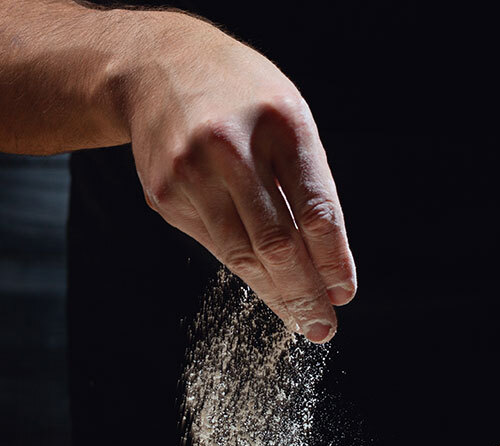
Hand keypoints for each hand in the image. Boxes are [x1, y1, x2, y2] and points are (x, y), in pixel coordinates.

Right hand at [125, 14, 354, 341]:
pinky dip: (242, 266)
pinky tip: (262, 278)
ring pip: (240, 253)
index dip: (332, 258)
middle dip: (303, 292)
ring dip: (274, 293)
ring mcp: (191, 172)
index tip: (344, 294)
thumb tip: (327, 264)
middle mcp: (232, 147)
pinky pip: (213, 243)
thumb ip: (307, 182)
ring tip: (299, 318)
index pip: (314, 207)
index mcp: (280, 122)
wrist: (155, 65)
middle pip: (275, 241)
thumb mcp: (287, 118)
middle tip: (323, 326)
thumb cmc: (240, 98)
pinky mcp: (164, 194)